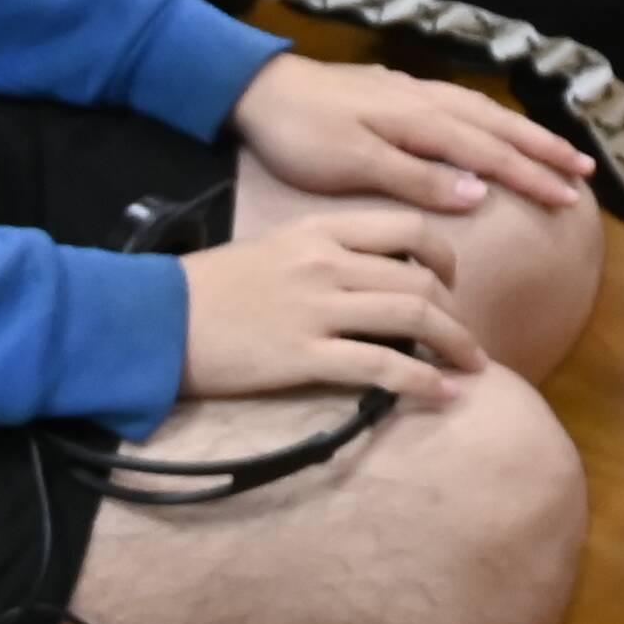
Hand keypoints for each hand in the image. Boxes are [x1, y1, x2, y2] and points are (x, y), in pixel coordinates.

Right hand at [179, 204, 488, 403]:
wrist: (151, 319)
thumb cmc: (208, 288)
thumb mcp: (272, 250)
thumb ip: (325, 254)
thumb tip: (372, 277)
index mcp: (320, 230)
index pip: (406, 230)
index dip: (445, 256)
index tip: (453, 282)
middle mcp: (327, 263)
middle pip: (420, 278)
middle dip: (457, 313)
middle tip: (467, 339)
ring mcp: (317, 308)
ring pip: (413, 316)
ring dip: (454, 344)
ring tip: (472, 368)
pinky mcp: (303, 356)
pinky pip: (381, 365)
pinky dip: (421, 380)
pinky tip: (442, 393)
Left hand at [228, 51, 589, 219]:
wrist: (256, 89)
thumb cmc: (301, 135)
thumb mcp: (353, 165)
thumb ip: (417, 178)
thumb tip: (481, 193)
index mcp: (422, 122)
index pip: (492, 153)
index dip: (533, 176)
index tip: (570, 198)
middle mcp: (428, 101)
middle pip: (499, 127)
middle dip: (545, 150)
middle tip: (586, 172)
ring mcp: (413, 91)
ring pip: (484, 112)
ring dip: (524, 132)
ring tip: (556, 149)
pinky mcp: (396, 90)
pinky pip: (464, 105)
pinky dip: (492, 118)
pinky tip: (491, 123)